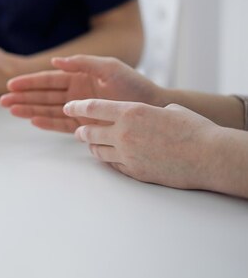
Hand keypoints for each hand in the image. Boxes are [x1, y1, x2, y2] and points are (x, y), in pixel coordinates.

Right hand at [0, 55, 162, 132]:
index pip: (48, 79)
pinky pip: (61, 124)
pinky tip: (33, 121)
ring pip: (48, 109)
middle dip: (23, 97)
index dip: (29, 81)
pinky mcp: (84, 124)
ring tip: (11, 111)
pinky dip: (47, 123)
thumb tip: (56, 61)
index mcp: (79, 77)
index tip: (11, 84)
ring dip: (29, 110)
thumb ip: (82, 63)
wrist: (154, 107)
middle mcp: (75, 93)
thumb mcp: (109, 67)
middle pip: (43, 95)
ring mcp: (78, 109)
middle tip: (3, 100)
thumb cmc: (134, 84)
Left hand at [64, 99, 218, 189]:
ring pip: (97, 150)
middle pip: (89, 131)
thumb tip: (143, 115)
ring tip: (91, 144)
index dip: (77, 107)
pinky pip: (112, 165)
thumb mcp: (169, 109)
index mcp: (131, 112)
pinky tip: (110, 158)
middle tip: (79, 130)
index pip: (93, 107)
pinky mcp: (133, 171)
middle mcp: (124, 133)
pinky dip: (109, 160)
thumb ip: (147, 112)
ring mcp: (127, 154)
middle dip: (82, 130)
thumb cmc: (194, 129)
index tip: (68, 107)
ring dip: (93, 146)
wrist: (209, 156)